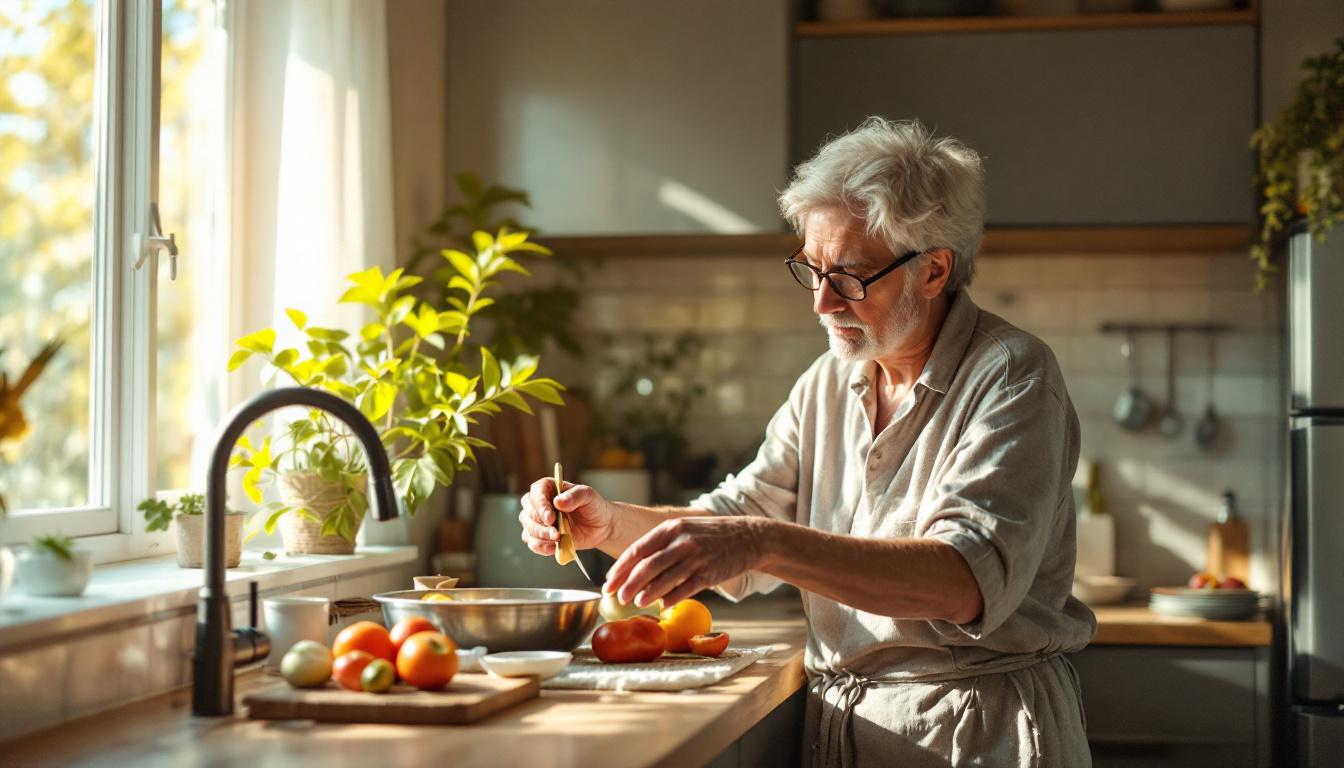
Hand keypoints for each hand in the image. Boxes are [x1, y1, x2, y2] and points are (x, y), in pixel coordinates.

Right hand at [518, 478, 614, 556]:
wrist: (599, 527)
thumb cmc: (593, 506)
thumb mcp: (589, 496)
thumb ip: (575, 496)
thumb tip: (558, 501)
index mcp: (548, 488)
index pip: (536, 493)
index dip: (540, 506)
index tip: (550, 518)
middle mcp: (540, 504)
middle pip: (527, 512)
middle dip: (540, 525)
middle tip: (556, 532)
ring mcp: (538, 521)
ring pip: (528, 528)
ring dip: (541, 536)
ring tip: (558, 538)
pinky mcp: (541, 536)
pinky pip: (532, 543)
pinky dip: (541, 547)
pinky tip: (554, 547)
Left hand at [604, 516, 767, 606]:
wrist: (749, 537)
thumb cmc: (711, 536)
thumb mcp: (685, 530)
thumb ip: (662, 545)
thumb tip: (635, 568)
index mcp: (672, 528)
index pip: (638, 548)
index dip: (621, 567)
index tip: (609, 581)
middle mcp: (682, 541)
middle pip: (648, 565)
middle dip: (629, 583)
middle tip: (617, 597)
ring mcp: (696, 557)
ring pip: (664, 578)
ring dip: (647, 593)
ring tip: (635, 603)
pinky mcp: (709, 573)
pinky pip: (685, 588)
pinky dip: (671, 598)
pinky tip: (662, 606)